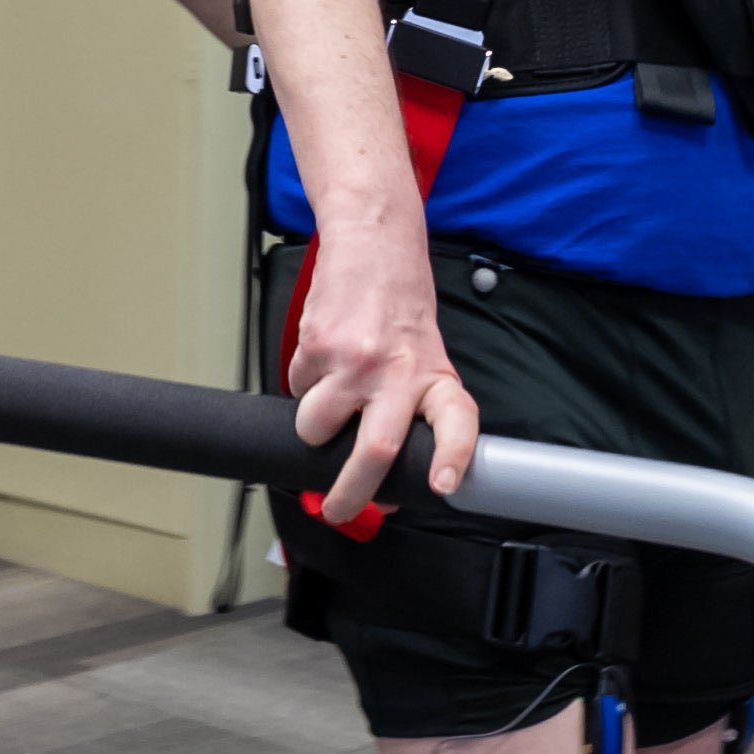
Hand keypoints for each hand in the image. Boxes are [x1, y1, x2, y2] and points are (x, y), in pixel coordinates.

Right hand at [283, 223, 475, 517]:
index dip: (452, 458)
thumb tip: (381, 474)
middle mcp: (398, 372)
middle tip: (337, 508)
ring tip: (329, 397)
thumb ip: (410, 409)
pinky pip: (296, 389)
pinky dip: (303, 384)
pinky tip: (323, 357)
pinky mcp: (317, 347)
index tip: (441, 485)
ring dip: (311, 427)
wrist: (373, 244)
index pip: (457, 423)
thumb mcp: (424, 357)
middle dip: (350, 494)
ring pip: (314, 428)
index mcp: (434, 377)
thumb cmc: (399, 306)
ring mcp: (355, 361)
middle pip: (376, 451)